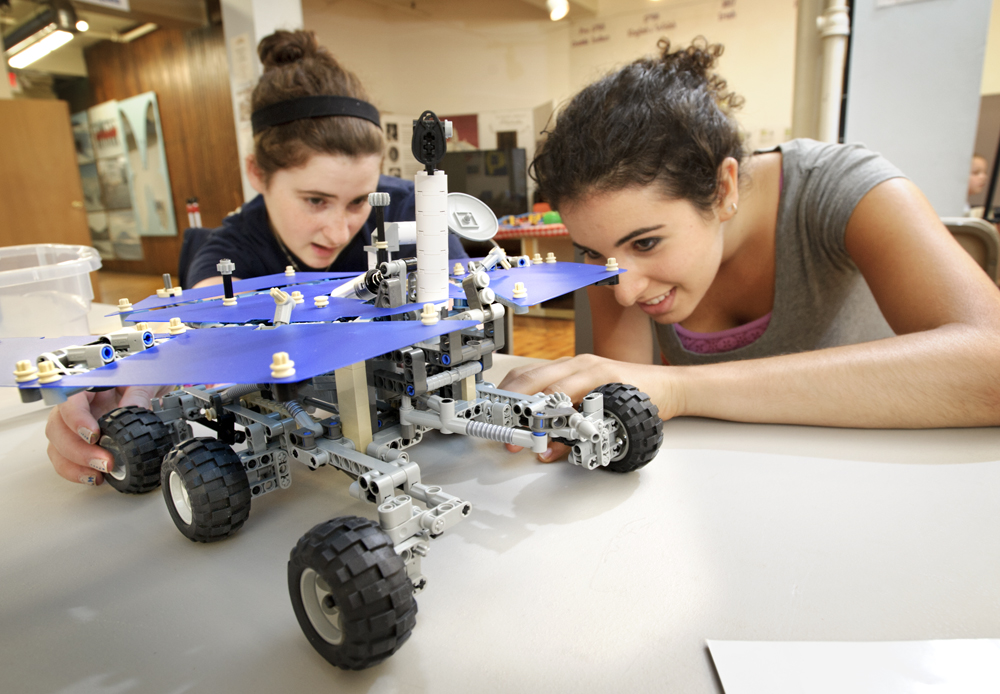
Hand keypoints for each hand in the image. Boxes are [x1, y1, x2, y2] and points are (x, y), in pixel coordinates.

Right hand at [45, 386, 167, 485]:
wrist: (149, 391)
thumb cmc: (140, 381)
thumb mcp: (144, 380)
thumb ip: (138, 393)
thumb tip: (134, 409)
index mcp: (87, 386)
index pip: (69, 400)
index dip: (76, 419)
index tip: (93, 434)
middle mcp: (75, 407)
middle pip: (57, 428)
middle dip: (78, 450)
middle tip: (103, 461)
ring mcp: (74, 427)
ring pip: (57, 447)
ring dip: (75, 464)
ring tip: (99, 474)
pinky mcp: (80, 444)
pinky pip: (67, 460)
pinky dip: (78, 472)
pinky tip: (95, 477)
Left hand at [498, 354, 678, 461]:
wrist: (669, 387)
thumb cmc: (629, 394)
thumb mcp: (590, 406)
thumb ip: (566, 423)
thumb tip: (543, 448)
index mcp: (567, 367)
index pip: (525, 376)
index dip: (504, 397)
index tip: (491, 417)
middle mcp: (577, 364)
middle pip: (532, 378)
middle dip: (513, 406)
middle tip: (505, 432)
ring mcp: (594, 370)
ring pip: (554, 387)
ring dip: (537, 414)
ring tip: (527, 436)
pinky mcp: (612, 381)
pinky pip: (584, 402)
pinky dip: (570, 422)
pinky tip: (562, 438)